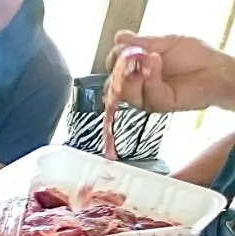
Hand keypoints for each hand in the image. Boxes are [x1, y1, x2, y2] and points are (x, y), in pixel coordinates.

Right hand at [106, 31, 234, 112]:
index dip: (113, 60)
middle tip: (128, 57)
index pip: (114, 68)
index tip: (120, 50)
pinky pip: (144, 93)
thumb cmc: (196, 56)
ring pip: (125, 92)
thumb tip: (119, 37)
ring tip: (149, 57)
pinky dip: (149, 77)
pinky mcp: (157, 104)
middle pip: (113, 84)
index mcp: (138, 69)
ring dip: (133, 74)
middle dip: (119, 70)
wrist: (216, 70)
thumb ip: (141, 42)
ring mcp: (146, 96)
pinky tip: (157, 63)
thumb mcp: (165, 43)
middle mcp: (139, 84)